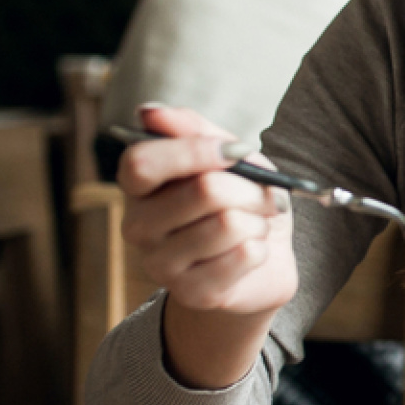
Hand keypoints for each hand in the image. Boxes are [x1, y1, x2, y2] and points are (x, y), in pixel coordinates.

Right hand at [116, 104, 296, 316]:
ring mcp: (161, 265)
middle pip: (203, 190)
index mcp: (139, 188)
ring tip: (257, 225)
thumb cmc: (239, 202)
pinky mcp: (194, 293)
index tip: (237, 151)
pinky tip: (254, 252)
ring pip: (228, 224)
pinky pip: (244, 255)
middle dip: (251, 188)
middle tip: (266, 195)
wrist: (261, 262)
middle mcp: (138, 227)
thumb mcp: (227, 157)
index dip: (194, 151)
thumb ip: (194, 131)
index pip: (142, 163)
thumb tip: (151, 111)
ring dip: (259, 220)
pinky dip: (262, 247)